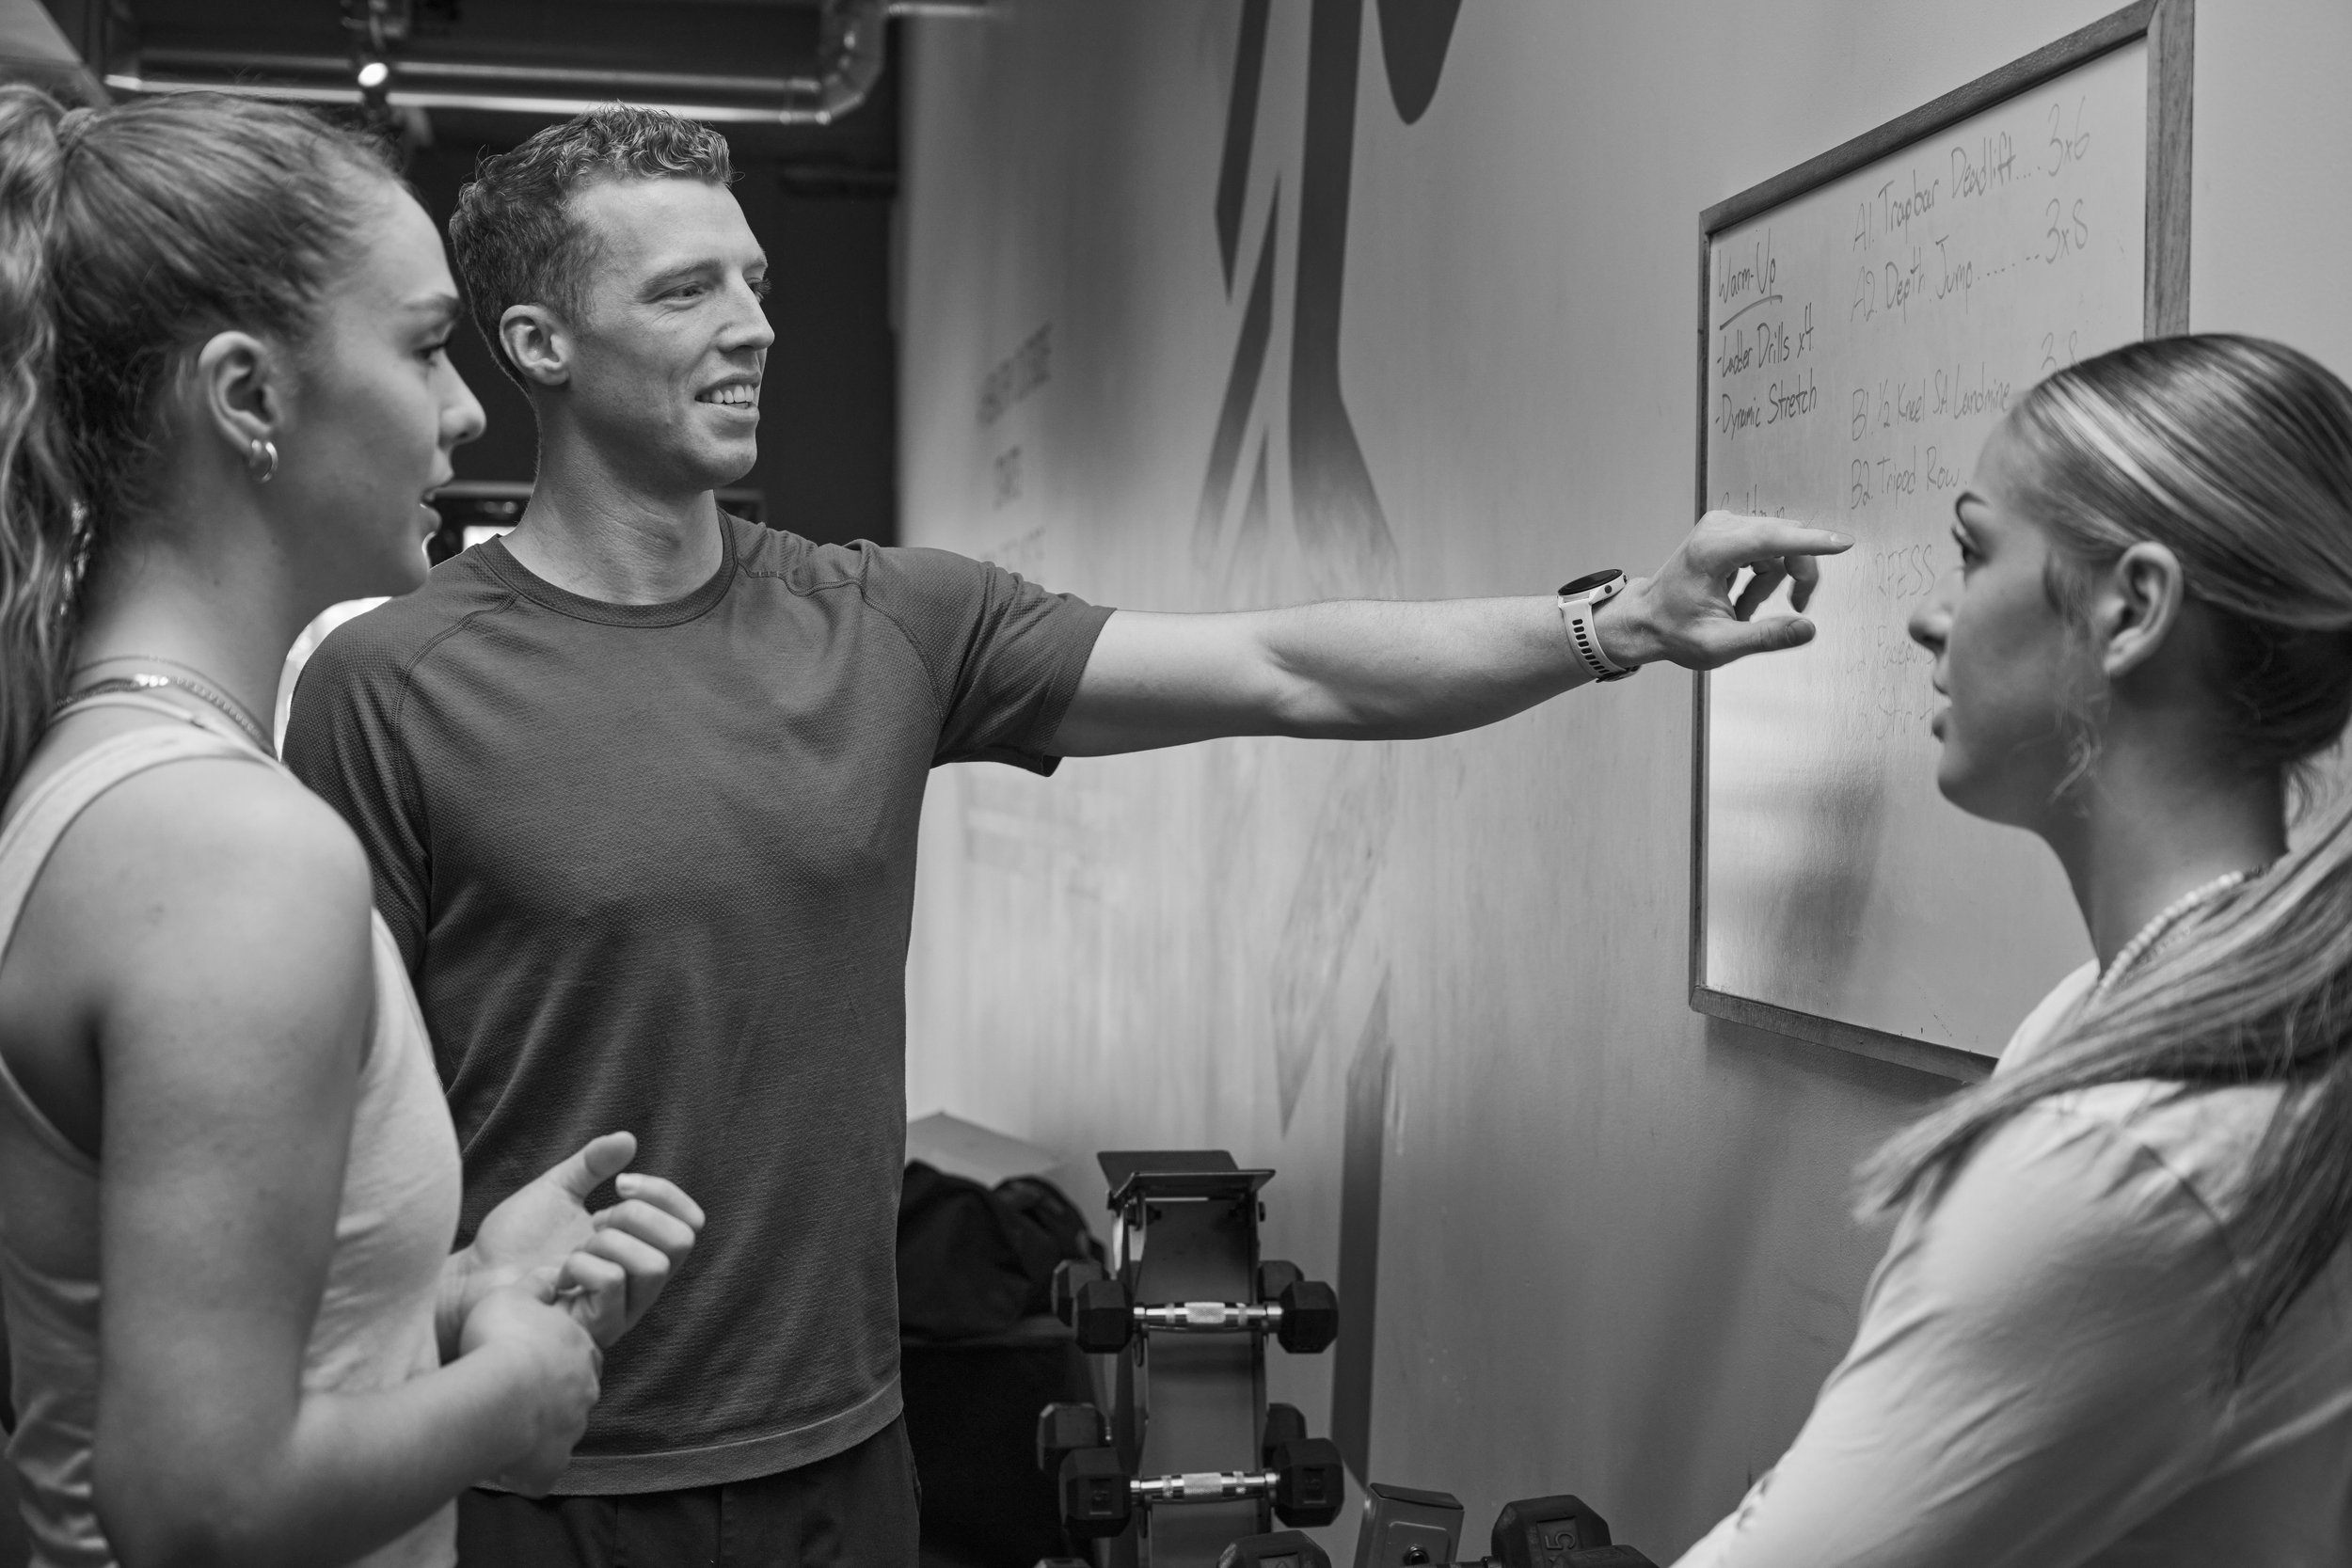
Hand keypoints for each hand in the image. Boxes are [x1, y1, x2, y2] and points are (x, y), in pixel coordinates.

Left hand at [444, 1131, 705, 1351]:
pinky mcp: (596, 1325)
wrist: (474, 1275)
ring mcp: (622, 1307)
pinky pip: (612, 1282)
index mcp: (639, 1248)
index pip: (689, 1222)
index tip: (619, 1182)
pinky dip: (582, 1265)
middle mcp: (639, 1281)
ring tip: (578, 1249)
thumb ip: (593, 1163)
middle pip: (682, 1241)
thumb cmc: (514, 1239)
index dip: (664, 1193)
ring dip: (611, 1244)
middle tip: (596, 1220)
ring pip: (655, 1265)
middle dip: (637, 1216)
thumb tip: (628, 1139)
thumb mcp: (557, 1189)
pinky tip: (557, 1274)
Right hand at [458, 1281, 600, 1496]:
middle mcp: (585, 1390)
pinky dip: (524, 1471)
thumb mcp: (513, 1295)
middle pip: (572, 1396)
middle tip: (510, 1398)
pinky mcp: (552, 1464)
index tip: (525, 1364)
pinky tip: (499, 1463)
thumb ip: (535, 1287)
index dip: (551, 1361)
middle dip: (547, 1399)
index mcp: (581, 1350)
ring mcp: (572, 1429)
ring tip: (497, 1429)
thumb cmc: (502, 1340)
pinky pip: (541, 1474)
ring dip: (533, 1434)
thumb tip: (552, 1279)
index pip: (577, 1356)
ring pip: (558, 1435)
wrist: (497, 1390)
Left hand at [1598, 511, 1852, 671]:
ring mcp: (1722, 525)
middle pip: (1784, 538)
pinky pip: (1767, 546)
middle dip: (1798, 574)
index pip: (1773, 539)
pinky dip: (1764, 574)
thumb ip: (1766, 637)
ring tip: (1745, 610)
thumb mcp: (1720, 645)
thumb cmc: (1674, 631)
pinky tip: (1741, 597)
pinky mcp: (1727, 529)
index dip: (1813, 543)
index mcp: (1712, 552)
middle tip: (1796, 607)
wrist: (1646, 619)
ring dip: (1774, 580)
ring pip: (1779, 544)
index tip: (1845, 543)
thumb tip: (1806, 629)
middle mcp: (1718, 528)